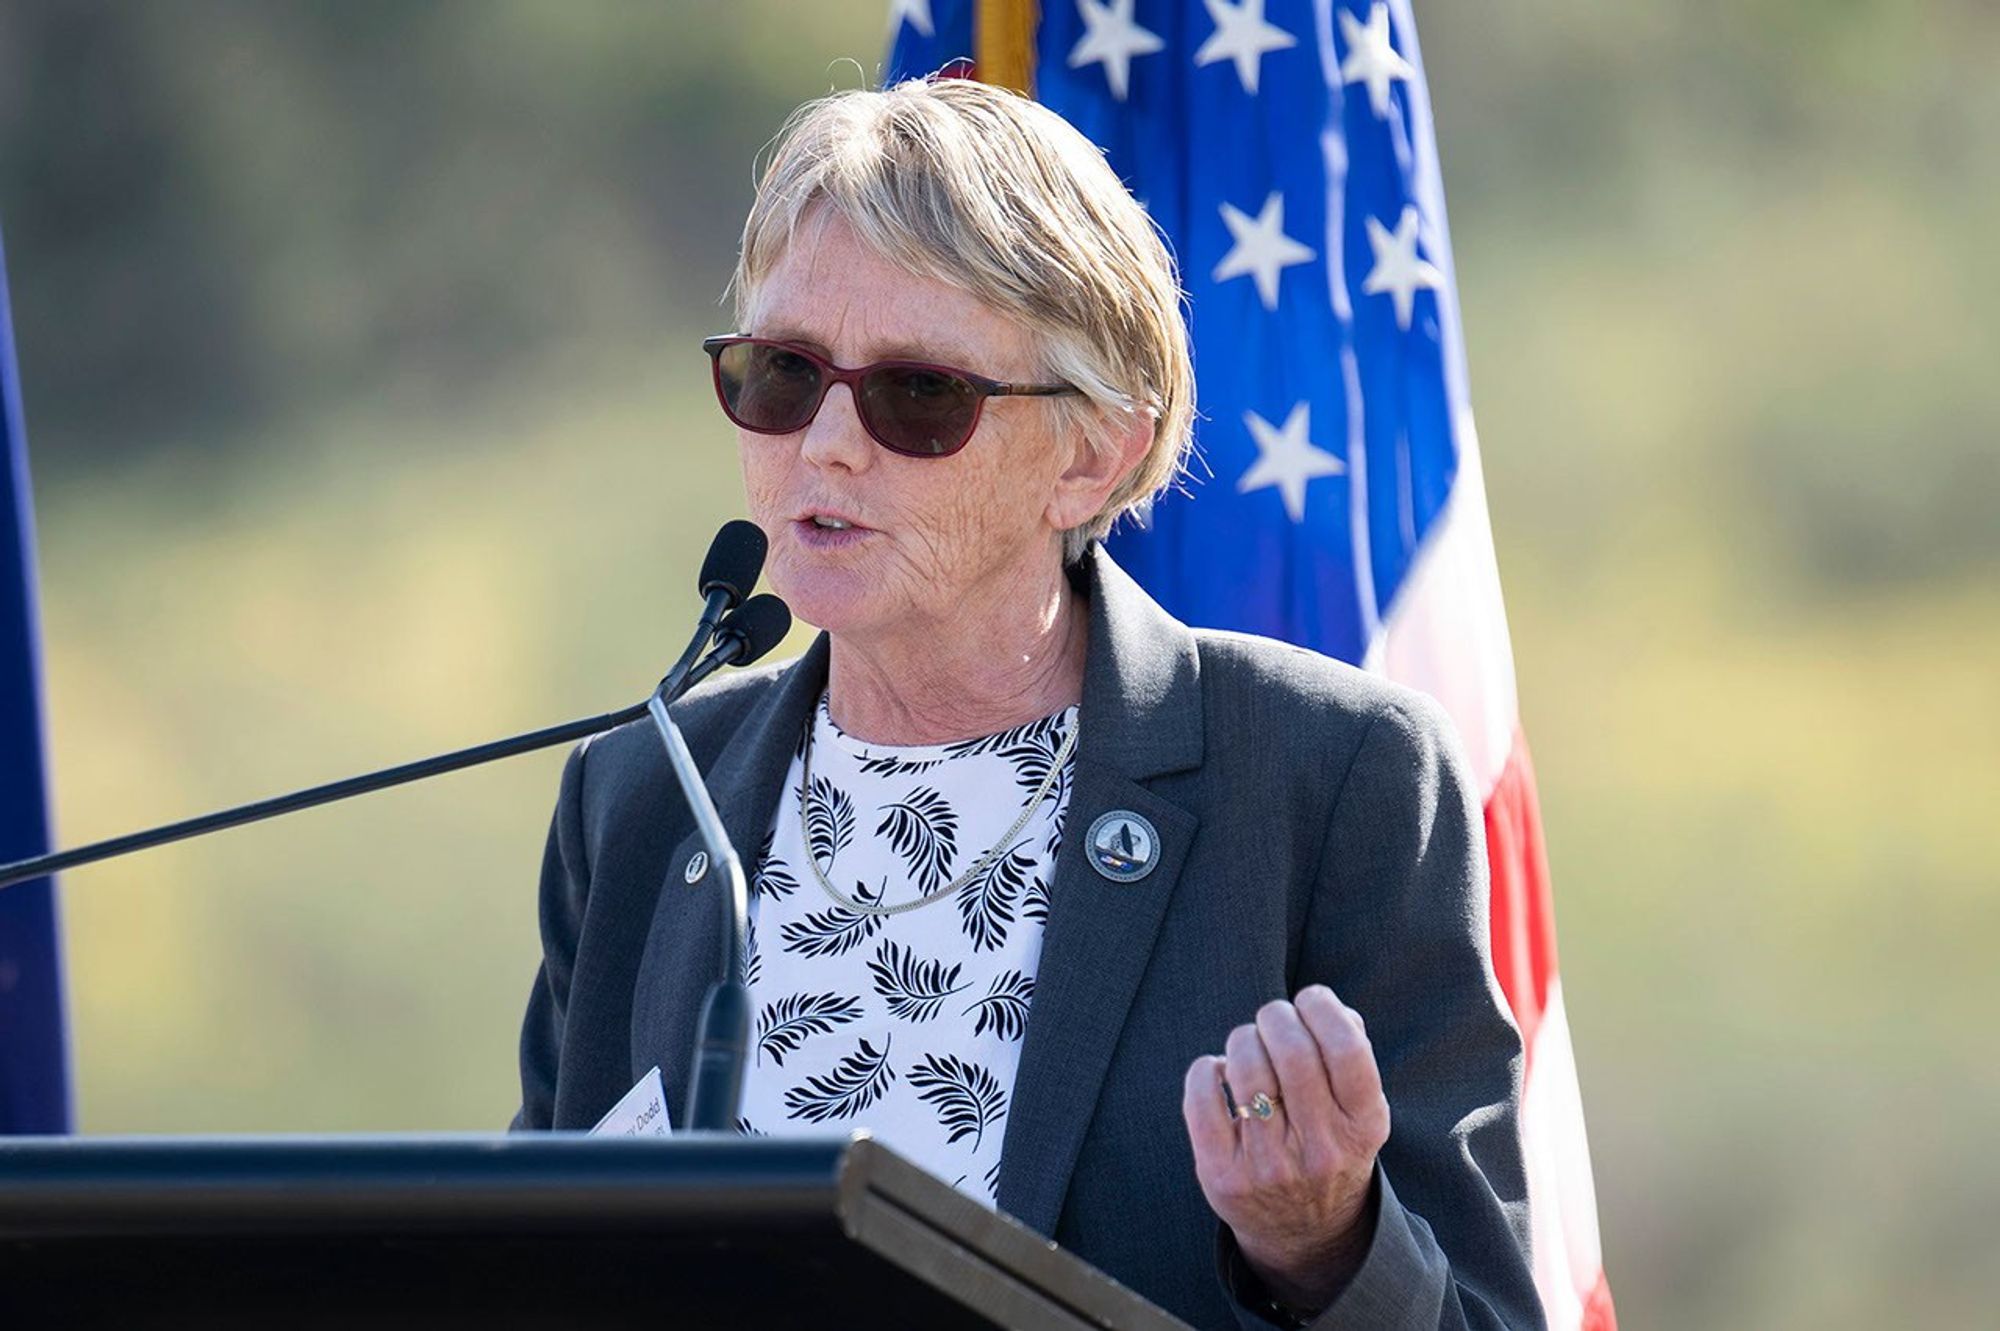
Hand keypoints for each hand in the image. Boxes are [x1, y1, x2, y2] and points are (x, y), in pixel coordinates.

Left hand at [1182, 985, 1390, 1311]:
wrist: (1304, 1232)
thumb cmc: (1328, 1144)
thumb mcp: (1359, 1110)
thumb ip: (1354, 1053)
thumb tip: (1333, 1009)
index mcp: (1363, 1127)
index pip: (1347, 1049)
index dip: (1324, 1008)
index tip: (1311, 1000)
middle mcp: (1320, 1150)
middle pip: (1292, 1051)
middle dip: (1276, 1016)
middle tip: (1273, 1018)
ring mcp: (1269, 1166)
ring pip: (1246, 1067)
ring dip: (1243, 1040)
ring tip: (1249, 1048)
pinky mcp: (1223, 1175)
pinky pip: (1202, 1096)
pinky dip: (1207, 1069)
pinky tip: (1221, 1074)